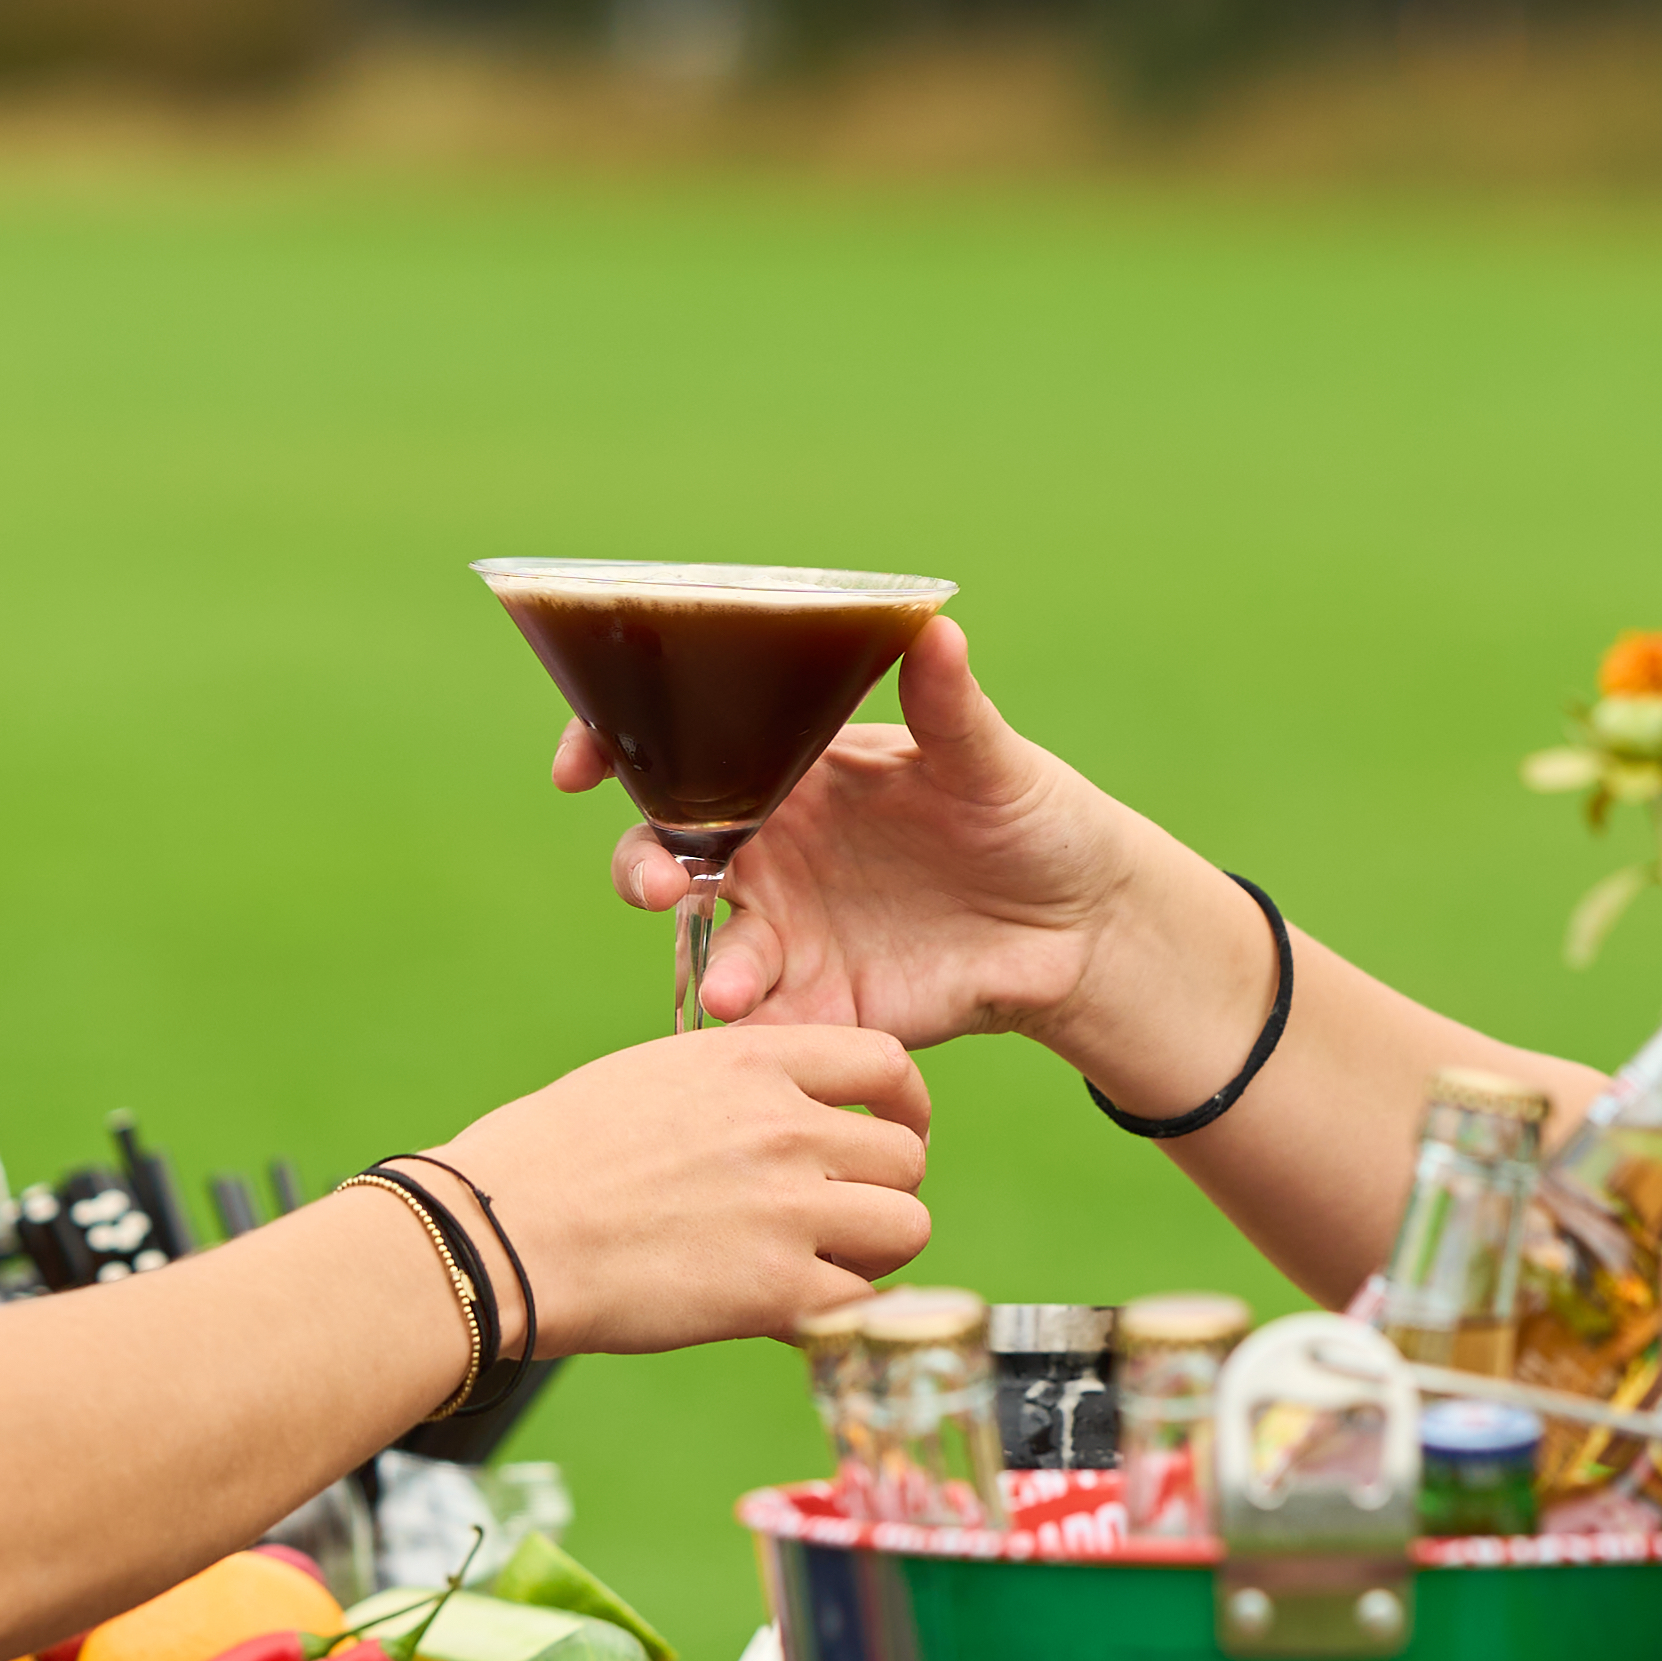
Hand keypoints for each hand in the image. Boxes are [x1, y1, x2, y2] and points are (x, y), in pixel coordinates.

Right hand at [427, 1022, 933, 1353]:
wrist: (498, 1236)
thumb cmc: (545, 1160)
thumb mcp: (649, 1079)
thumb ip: (734, 1088)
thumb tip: (781, 1113)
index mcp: (752, 1060)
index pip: (887, 1062)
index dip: (902, 1106)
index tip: (887, 1132)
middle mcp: (785, 1125)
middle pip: (905, 1156)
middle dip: (879, 1189)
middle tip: (837, 1217)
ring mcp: (790, 1208)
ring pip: (906, 1227)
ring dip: (873, 1253)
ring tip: (819, 1267)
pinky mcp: (777, 1291)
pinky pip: (863, 1302)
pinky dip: (839, 1313)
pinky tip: (793, 1313)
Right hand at [551, 620, 1178, 1058]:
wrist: (1081, 927)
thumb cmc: (1031, 817)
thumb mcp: (990, 758)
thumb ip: (949, 705)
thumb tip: (935, 626)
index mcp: (792, 773)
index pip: (680, 751)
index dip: (613, 749)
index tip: (580, 767)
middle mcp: (773, 850)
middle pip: (669, 854)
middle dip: (642, 869)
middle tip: (658, 886)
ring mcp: (792, 929)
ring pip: (712, 942)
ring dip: (705, 961)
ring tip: (731, 986)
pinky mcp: (822, 1001)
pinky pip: (767, 1021)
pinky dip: (753, 1030)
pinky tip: (762, 1034)